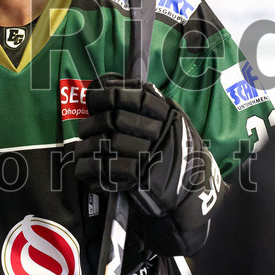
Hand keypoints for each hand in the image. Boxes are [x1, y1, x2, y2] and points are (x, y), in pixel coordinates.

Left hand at [73, 74, 223, 254]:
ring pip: (108, 144)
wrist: (193, 193)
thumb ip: (152, 103)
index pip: (131, 96)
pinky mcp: (143, 179)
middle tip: (83, 129)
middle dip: (92, 124)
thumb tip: (114, 82)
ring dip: (87, 148)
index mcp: (167, 114)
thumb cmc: (178, 153)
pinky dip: (92, 171)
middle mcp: (161, 132)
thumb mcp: (175, 122)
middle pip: (114, 119)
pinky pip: (110, 170)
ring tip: (81, 151)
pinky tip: (87, 172)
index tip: (92, 98)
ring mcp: (151, 155)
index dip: (105, 95)